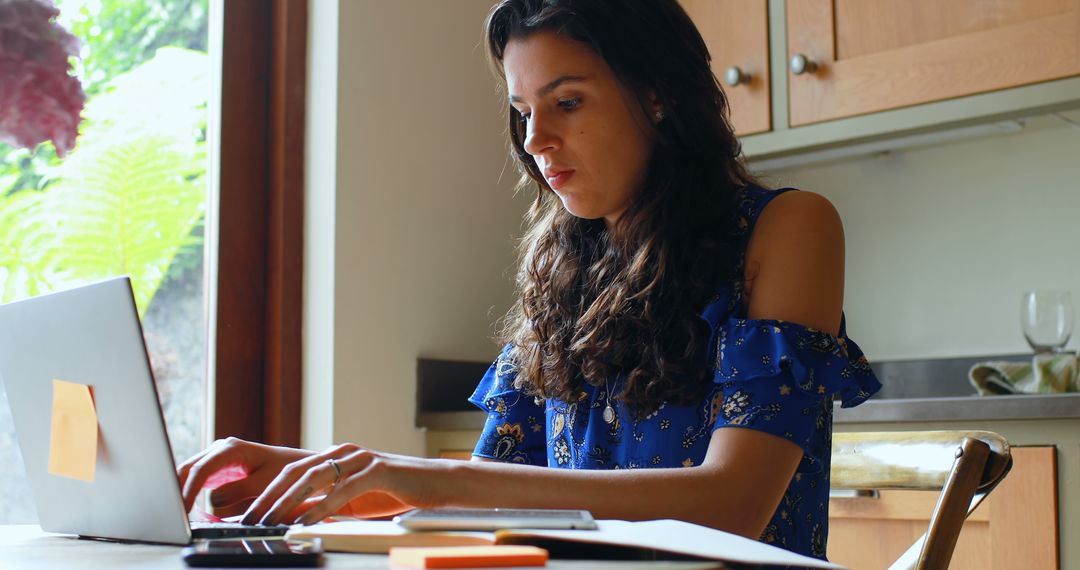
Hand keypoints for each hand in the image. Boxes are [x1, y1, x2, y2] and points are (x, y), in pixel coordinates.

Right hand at [177, 437, 313, 515]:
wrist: (293, 464)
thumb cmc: (283, 471)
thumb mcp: (264, 482)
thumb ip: (239, 490)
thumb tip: (212, 500)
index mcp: (231, 448)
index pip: (201, 469)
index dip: (189, 489)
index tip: (183, 508)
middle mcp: (219, 449)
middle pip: (188, 468)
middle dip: (178, 489)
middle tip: (174, 514)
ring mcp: (216, 458)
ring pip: (189, 473)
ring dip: (182, 491)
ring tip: (179, 513)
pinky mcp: (216, 469)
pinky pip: (197, 479)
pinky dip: (190, 492)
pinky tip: (189, 509)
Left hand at [241, 443, 453, 525]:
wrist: (435, 484)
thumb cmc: (394, 493)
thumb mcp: (352, 500)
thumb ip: (325, 503)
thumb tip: (292, 519)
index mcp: (335, 456)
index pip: (292, 472)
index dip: (267, 492)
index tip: (247, 514)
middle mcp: (344, 452)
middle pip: (296, 472)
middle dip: (268, 497)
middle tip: (248, 519)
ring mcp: (361, 459)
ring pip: (315, 478)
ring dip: (288, 503)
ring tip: (270, 522)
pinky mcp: (378, 471)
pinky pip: (342, 490)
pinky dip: (321, 507)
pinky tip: (306, 521)